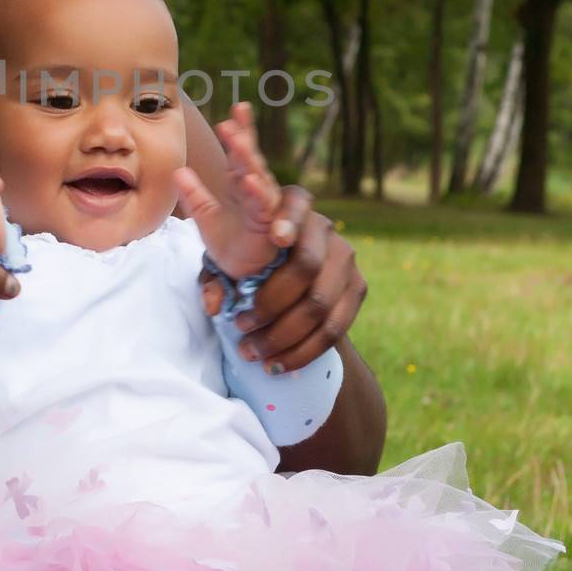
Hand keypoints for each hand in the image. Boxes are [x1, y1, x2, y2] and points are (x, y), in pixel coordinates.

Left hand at [173, 101, 282, 278]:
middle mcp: (255, 188)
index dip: (241, 129)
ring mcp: (263, 205)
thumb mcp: (204, 213)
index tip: (239, 107)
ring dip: (248, 159)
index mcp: (240, 181)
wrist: (241, 271)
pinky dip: (257, 192)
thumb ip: (193, 193)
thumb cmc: (229, 238)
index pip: (240, 151)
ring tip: (239, 141)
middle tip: (233, 119)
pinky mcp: (267, 224)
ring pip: (258, 177)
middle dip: (244, 138)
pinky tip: (248, 179)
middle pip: (250, 158)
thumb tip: (177, 171)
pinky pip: (263, 206)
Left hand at [191, 125, 367, 372]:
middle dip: (271, 305)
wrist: (283, 267)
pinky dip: (305, 351)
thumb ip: (213, 276)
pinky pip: (335, 328)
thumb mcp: (222, 259)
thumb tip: (214, 304)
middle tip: (240, 328)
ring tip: (254, 354)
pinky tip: (279, 366)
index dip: (288, 220)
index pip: (295, 205)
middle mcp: (325, 228)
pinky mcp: (358, 288)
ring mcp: (346, 259)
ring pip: (320, 305)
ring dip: (284, 336)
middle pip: (306, 267)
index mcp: (291, 204)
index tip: (277, 238)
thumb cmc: (246, 258)